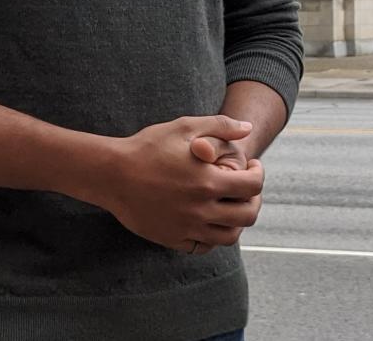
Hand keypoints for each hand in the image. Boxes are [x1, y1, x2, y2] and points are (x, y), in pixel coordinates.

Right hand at [95, 115, 263, 253]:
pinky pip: (204, 246)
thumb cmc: (149, 146)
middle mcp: (201, 208)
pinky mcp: (173, 239)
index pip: (253, 186)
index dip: (259, 174)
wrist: (113, 174)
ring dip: (237, 221)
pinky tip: (208, 217)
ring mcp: (187, 227)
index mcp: (208, 181)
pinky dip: (213, 235)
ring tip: (230, 204)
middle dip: (254, 200)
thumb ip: (220, 126)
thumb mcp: (185, 127)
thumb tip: (247, 128)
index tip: (253, 167)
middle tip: (247, 188)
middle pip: (247, 216)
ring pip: (229, 236)